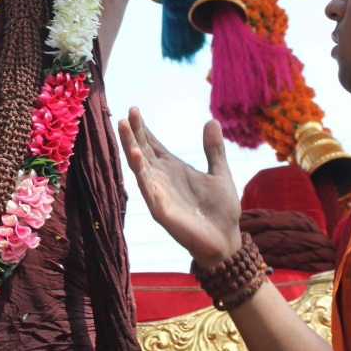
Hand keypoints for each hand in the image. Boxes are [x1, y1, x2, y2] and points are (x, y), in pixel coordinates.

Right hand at [118, 109, 241, 267]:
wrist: (226, 239)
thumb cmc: (221, 209)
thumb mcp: (220, 173)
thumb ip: (213, 149)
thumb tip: (212, 121)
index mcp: (173, 169)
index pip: (152, 145)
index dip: (143, 129)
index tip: (134, 110)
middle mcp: (161, 179)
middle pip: (142, 151)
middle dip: (134, 133)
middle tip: (127, 113)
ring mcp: (158, 193)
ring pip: (139, 167)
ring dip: (131, 147)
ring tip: (124, 127)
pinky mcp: (160, 209)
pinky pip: (146, 188)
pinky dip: (140, 172)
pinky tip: (135, 155)